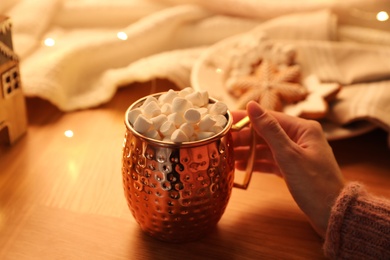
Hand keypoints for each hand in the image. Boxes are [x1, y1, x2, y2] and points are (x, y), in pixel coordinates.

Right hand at [232, 101, 344, 236]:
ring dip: (247, 151)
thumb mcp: (289, 155)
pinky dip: (256, 163)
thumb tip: (252, 105)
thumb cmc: (315, 185)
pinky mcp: (292, 168)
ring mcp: (296, 154)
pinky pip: (270, 161)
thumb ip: (269, 130)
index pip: (268, 117)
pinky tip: (240, 166)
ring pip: (266, 148)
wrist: (333, 215)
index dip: (245, 118)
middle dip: (244, 138)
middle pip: (265, 133)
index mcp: (303, 129)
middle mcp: (300, 138)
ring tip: (227, 154)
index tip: (225, 120)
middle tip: (222, 141)